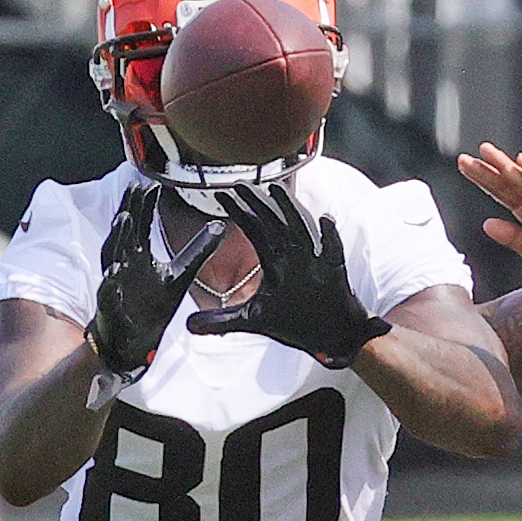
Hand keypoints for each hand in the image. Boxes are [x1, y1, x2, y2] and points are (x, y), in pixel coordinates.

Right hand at [86, 183, 224, 407]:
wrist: (134, 345)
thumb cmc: (152, 305)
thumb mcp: (181, 275)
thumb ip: (198, 250)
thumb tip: (220, 225)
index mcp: (138, 256)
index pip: (140, 224)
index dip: (144, 205)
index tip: (151, 182)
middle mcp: (123, 266)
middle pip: (124, 233)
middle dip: (129, 210)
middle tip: (135, 187)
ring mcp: (114, 287)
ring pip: (113, 259)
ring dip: (118, 239)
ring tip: (123, 218)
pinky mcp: (112, 311)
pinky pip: (109, 297)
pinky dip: (110, 285)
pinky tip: (112, 275)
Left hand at [186, 182, 391, 368]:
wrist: (329, 337)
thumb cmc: (295, 323)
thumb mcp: (253, 320)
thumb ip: (222, 320)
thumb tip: (188, 326)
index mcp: (275, 262)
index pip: (255, 231)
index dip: (239, 213)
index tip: (221, 195)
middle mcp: (293, 258)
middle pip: (275, 224)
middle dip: (258, 204)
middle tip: (239, 184)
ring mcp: (314, 265)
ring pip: (301, 231)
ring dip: (290, 211)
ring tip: (277, 191)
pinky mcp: (333, 276)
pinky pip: (332, 253)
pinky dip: (330, 238)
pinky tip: (326, 220)